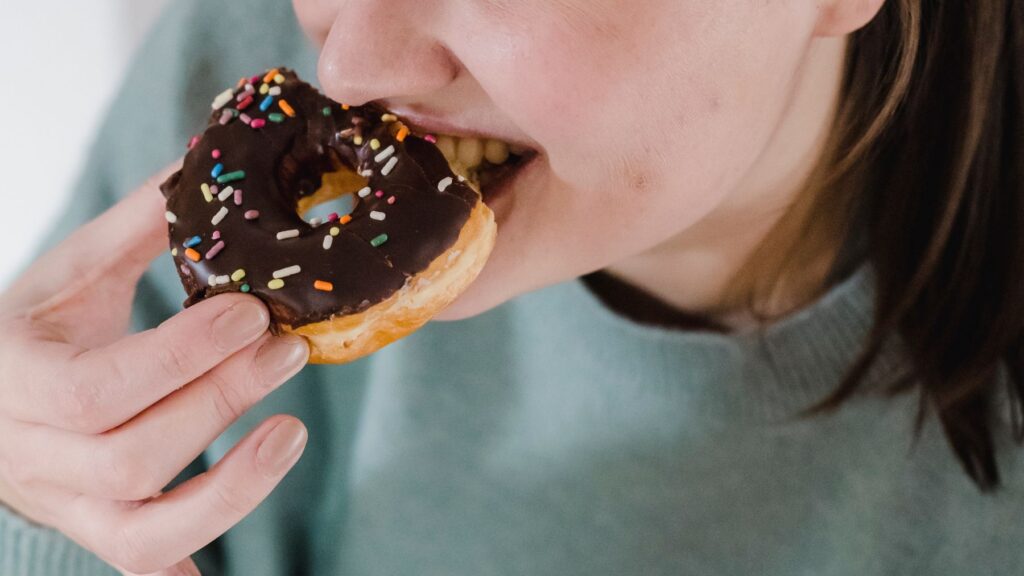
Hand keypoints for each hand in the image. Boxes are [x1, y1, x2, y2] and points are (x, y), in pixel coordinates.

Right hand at [0, 163, 309, 575]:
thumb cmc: (35, 331)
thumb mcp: (71, 275)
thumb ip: (136, 228)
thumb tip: (205, 165)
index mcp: (17, 379)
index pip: (99, 388)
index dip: (183, 355)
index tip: (251, 312)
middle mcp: (33, 455)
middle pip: (134, 456)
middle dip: (223, 401)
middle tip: (292, 348)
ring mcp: (66, 505)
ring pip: (144, 533)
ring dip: (232, 489)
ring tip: (293, 433)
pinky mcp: (96, 533)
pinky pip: (139, 568)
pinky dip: (184, 570)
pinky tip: (223, 573)